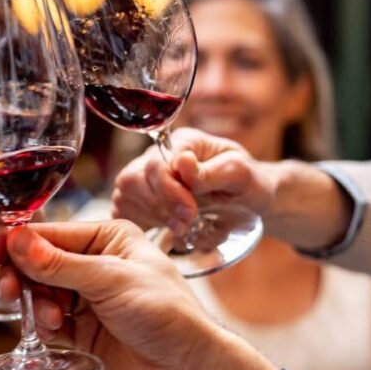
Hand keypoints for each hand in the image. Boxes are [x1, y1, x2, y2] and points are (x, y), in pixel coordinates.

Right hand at [0, 220, 216, 369]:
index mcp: (109, 238)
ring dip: (38, 304)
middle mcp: (96, 262)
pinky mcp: (82, 328)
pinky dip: (45, 324)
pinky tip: (55, 330)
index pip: (52, 233)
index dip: (20, 243)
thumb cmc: (165, 314)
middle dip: (24, 276)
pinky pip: (47, 320)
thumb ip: (59, 263)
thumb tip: (16, 240)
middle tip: (11, 291)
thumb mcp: (110, 280)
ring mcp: (88, 297)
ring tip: (51, 318)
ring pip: (40, 292)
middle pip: (39, 262)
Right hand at [112, 128, 276, 234]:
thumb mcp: (240, 175)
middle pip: (133, 179)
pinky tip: (163, 227)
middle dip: (159, 206)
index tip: (190, 212)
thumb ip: (211, 170)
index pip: (156, 163)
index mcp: (182, 142)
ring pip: (124, 195)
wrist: (248, 202)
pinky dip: (140, 223)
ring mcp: (144, 177)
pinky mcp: (138, 198)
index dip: (168, 191)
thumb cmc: (247, 184)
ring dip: (152, 216)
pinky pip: (122, 210)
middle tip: (186, 223)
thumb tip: (182, 162)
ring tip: (181, 227)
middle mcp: (156, 155)